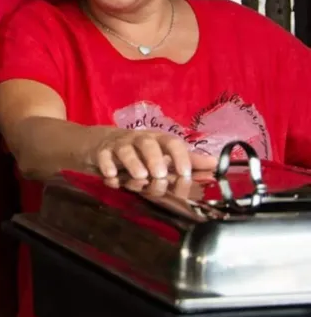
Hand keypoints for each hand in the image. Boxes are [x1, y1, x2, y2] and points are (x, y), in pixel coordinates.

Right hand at [90, 129, 216, 179]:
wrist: (102, 143)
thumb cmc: (139, 152)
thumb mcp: (163, 155)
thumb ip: (188, 160)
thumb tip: (216, 164)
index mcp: (157, 140)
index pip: (171, 142)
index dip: (180, 156)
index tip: (185, 174)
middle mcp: (138, 140)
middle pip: (147, 143)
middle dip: (154, 159)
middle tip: (160, 175)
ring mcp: (119, 145)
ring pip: (125, 150)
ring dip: (133, 163)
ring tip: (139, 177)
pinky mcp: (101, 152)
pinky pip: (103, 157)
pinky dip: (107, 167)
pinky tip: (112, 177)